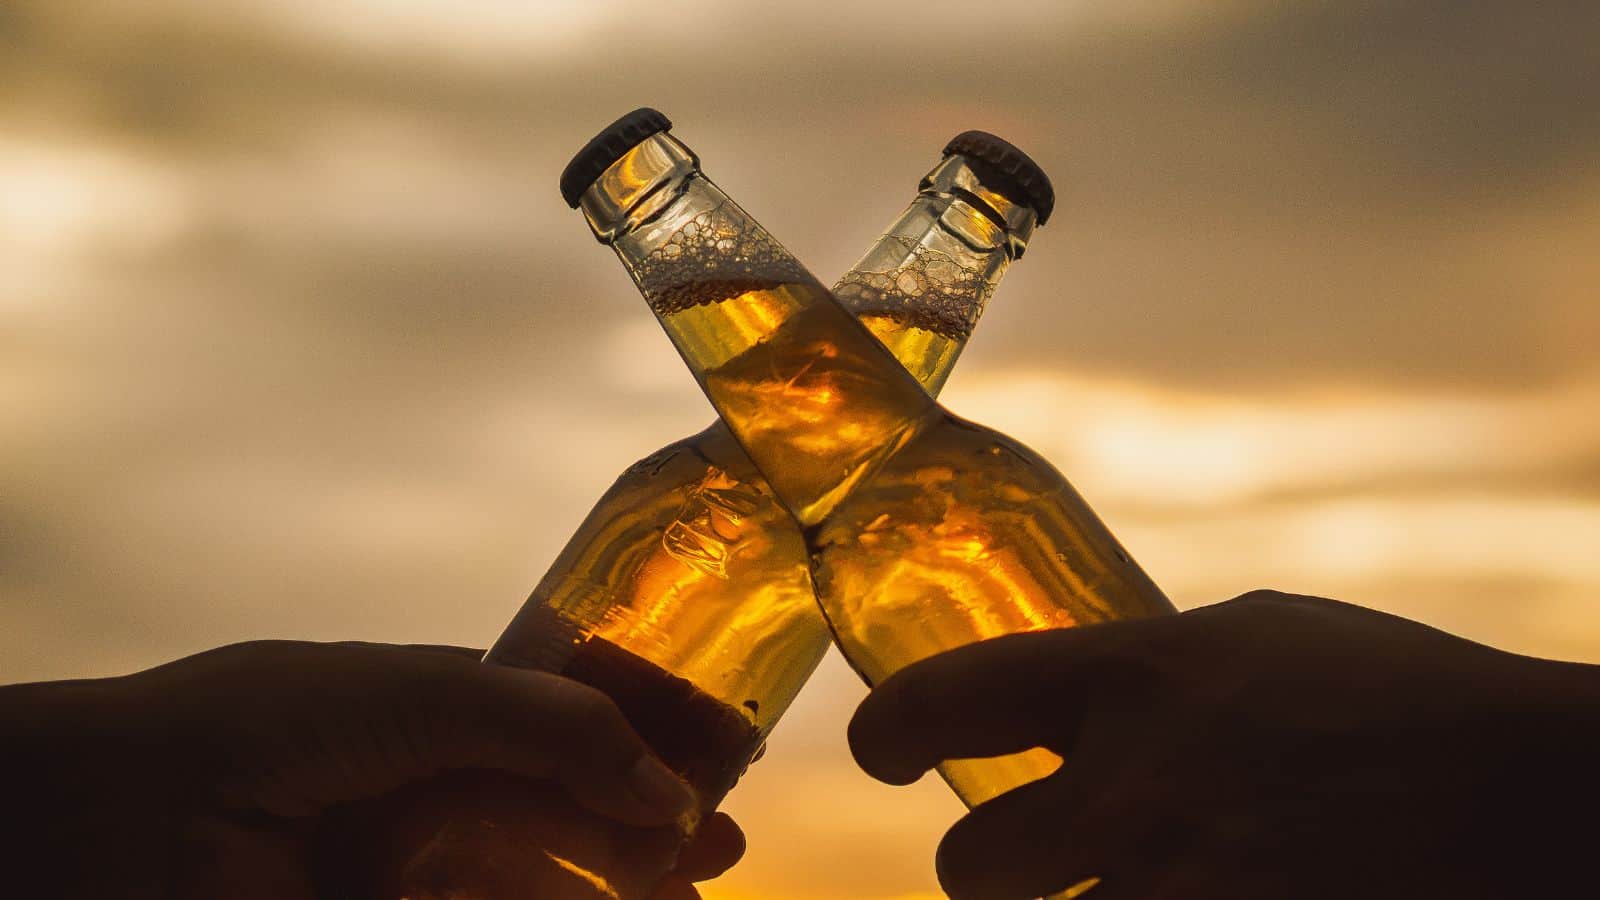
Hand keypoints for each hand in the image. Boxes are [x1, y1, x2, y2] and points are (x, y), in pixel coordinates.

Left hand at [3, 640, 743, 898]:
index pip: (569, 728)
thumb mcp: (426, 692)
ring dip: (613, 889)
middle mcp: (437, 786)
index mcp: (446, 707)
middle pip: (567, 812)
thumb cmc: (268, 723)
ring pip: (538, 879)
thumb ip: (549, 725)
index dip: (641, 753)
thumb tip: (662, 782)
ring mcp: (416, 863)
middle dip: (645, 833)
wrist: (128, 815)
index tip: (707, 782)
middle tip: (715, 857)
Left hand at [849, 590, 1599, 898]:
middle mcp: (1139, 786)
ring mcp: (1185, 886)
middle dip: (986, 869)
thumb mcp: (1257, 639)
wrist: (1533, 789)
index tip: (879, 753)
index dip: (889, 731)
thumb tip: (1068, 700)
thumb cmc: (1396, 696)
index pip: (948, 699)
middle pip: (967, 867)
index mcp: (1137, 673)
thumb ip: (1147, 669)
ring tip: (1123, 883)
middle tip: (1023, 857)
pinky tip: (1194, 890)